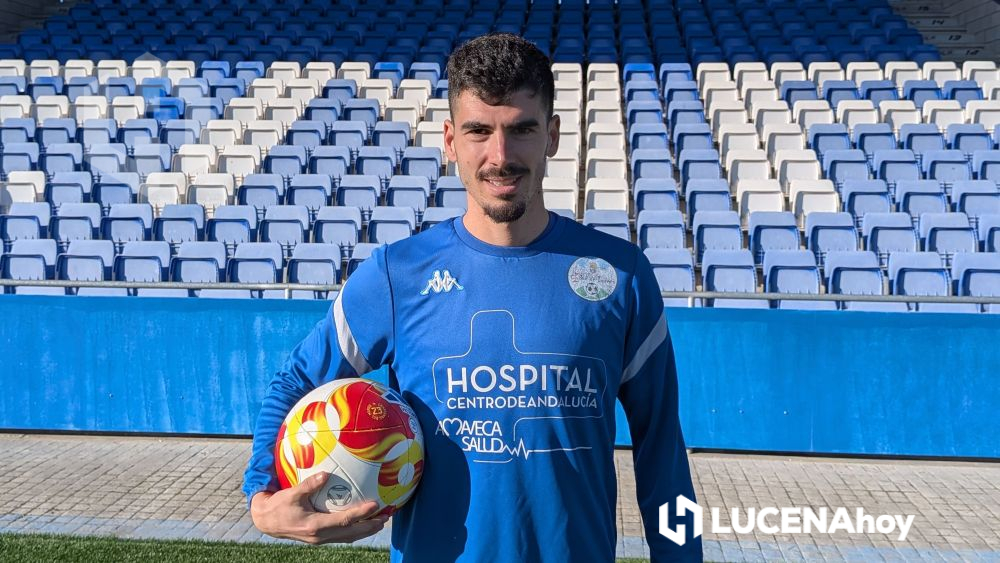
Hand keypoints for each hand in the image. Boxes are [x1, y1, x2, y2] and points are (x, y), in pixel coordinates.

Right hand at [250, 472, 388, 543]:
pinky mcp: (320, 538)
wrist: (266, 522)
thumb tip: (325, 474)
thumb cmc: (278, 505)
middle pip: (352, 533)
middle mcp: (320, 536)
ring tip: (381, 521)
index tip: (375, 505)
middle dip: (371, 526)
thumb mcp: (291, 494)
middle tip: (387, 516)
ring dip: (366, 530)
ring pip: (349, 537)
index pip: (344, 521)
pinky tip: (363, 522)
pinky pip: (342, 535)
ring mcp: (321, 539)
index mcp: (315, 525)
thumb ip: (308, 485)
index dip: (361, 514)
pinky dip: (355, 530)